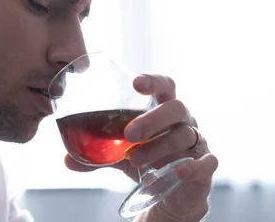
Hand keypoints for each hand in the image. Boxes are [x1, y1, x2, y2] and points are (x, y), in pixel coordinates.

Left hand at [64, 74, 217, 220]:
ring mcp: (197, 142)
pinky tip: (178, 171)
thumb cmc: (150, 161)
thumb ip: (98, 155)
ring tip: (136, 160)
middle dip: (153, 118)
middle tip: (129, 133)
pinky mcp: (205, 165)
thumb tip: (66, 159)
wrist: (173, 193)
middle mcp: (184, 121)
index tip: (136, 83)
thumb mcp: (121, 157)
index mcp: (164, 110)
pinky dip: (193, 166)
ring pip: (185, 135)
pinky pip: (207, 162)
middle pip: (177, 108)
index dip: (154, 81)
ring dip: (160, 146)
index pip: (165, 86)